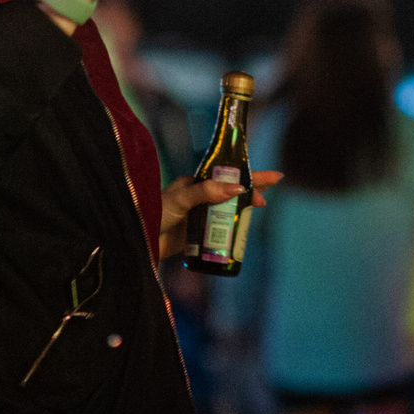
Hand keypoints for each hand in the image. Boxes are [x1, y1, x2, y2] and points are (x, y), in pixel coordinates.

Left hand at [157, 168, 280, 261]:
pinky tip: (241, 232)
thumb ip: (207, 193)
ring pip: (228, 210)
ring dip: (243, 211)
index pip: (229, 176)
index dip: (252, 175)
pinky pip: (220, 229)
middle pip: (232, 192)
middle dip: (252, 192)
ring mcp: (199, 215)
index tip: (274, 177)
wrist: (139, 238)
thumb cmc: (155, 212)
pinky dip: (232, 229)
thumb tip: (238, 188)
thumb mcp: (182, 199)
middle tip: (266, 199)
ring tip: (257, 212)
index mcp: (197, 183)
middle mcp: (200, 197)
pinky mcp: (197, 234)